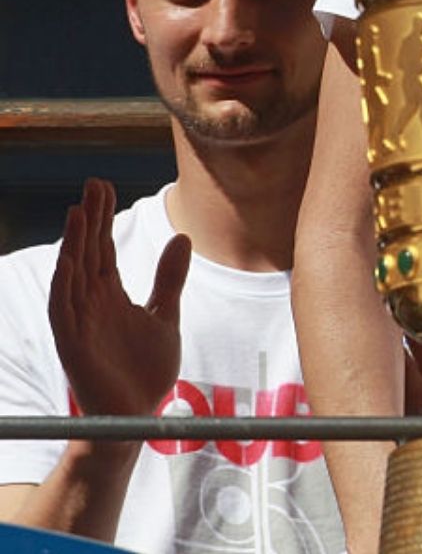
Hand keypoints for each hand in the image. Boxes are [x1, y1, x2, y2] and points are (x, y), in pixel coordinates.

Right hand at [48, 179, 191, 417]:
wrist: (137, 414)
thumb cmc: (146, 369)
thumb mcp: (166, 315)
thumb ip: (170, 279)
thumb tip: (182, 237)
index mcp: (111, 295)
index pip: (103, 248)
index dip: (104, 218)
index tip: (105, 185)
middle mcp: (91, 303)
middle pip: (88, 252)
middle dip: (90, 218)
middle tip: (93, 182)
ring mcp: (80, 322)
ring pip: (73, 275)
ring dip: (74, 243)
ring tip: (78, 210)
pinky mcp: (73, 344)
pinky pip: (64, 309)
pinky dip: (65, 284)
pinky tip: (70, 259)